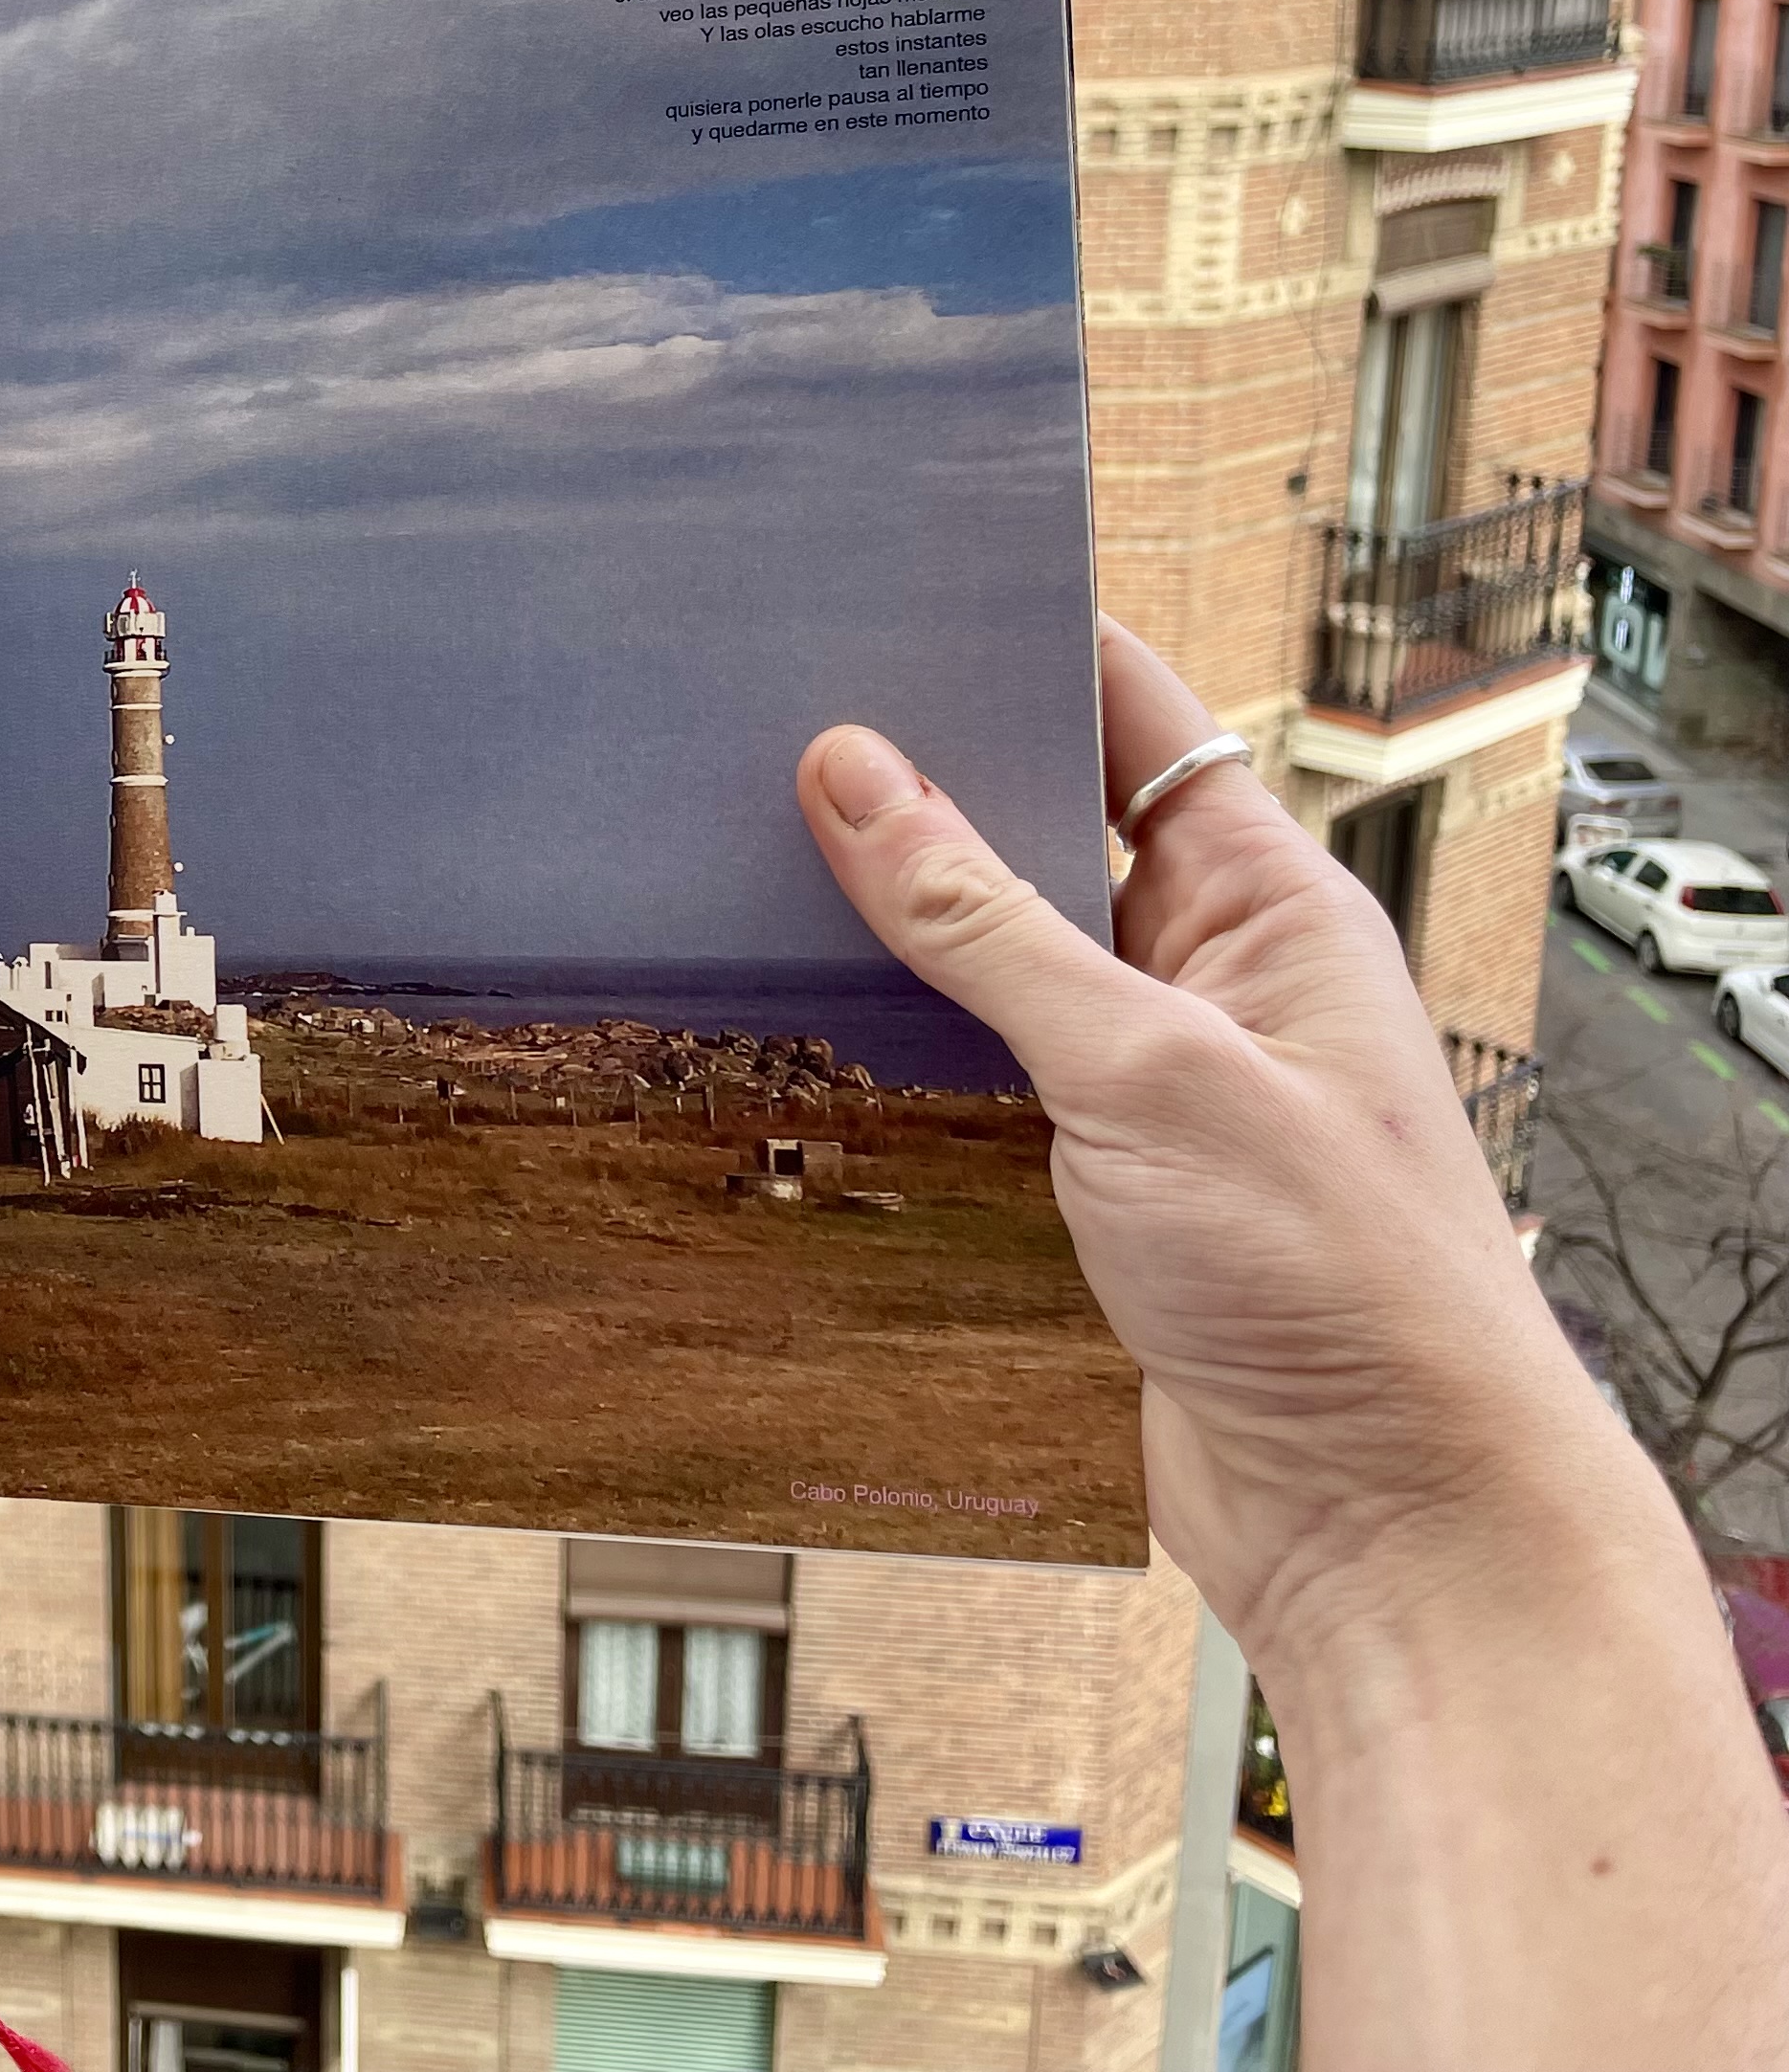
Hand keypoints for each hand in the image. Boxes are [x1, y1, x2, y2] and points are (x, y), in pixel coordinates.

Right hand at [794, 618, 1618, 1660]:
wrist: (1390, 1529)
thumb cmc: (1341, 1288)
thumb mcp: (1147, 1071)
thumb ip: (988, 925)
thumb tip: (854, 772)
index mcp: (1266, 906)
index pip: (1134, 719)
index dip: (1021, 641)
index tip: (888, 588)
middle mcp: (1207, 981)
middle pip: (1038, 834)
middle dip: (914, 786)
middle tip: (756, 728)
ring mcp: (1144, 1090)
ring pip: (984, 969)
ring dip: (879, 935)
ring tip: (728, 866)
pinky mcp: (1087, 1193)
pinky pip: (966, 1087)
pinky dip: (882, 1058)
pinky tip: (778, 1032)